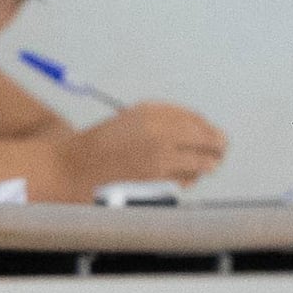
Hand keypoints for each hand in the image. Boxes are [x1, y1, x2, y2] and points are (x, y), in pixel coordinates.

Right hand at [47, 100, 226, 191]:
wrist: (70, 168)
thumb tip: (197, 128)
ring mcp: (159, 157)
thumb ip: (162, 120)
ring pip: (202, 162)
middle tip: (221, 150)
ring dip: (207, 164)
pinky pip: (185, 180)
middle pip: (207, 139)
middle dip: (217, 146)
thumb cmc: (97, 146)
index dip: (207, 127)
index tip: (211, 133)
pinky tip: (188, 179)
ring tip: (210, 164)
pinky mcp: (156, 180)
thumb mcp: (129, 119)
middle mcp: (159, 131)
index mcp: (152, 111)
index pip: (195, 119)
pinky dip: (189, 179)